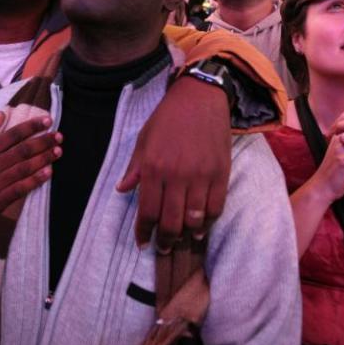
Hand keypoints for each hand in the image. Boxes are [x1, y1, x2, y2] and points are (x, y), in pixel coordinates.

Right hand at [0, 112, 61, 249]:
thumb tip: (3, 115)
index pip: (13, 135)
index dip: (32, 126)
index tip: (47, 120)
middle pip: (23, 151)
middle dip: (43, 141)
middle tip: (59, 135)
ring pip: (25, 169)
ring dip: (44, 159)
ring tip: (58, 151)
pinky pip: (21, 189)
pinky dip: (35, 180)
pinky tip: (48, 173)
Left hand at [119, 75, 230, 252]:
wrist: (200, 97)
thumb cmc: (167, 117)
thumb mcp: (144, 140)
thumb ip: (134, 168)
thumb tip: (122, 191)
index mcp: (153, 167)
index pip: (147, 212)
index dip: (144, 233)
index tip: (143, 243)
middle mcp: (176, 175)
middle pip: (171, 222)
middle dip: (166, 241)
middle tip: (163, 248)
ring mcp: (201, 176)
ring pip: (194, 220)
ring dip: (187, 235)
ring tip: (182, 238)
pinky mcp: (221, 174)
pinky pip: (215, 208)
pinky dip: (208, 222)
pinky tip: (201, 226)